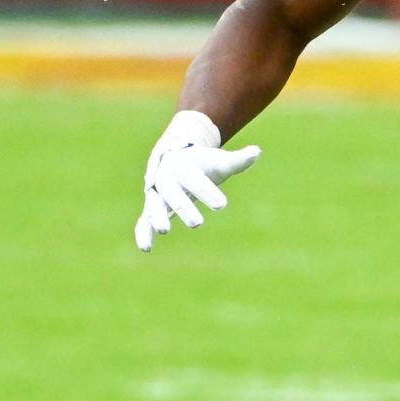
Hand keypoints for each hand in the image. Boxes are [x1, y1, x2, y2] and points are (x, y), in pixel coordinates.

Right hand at [134, 110, 260, 251]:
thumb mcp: (218, 161)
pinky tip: (146, 248)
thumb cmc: (202, 163)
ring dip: (157, 217)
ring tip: (164, 230)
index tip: (222, 206)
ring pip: (154, 205)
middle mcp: (167, 180)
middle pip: (174, 195)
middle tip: (197, 224)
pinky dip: (142, 232)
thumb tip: (257, 152)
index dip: (208, 193)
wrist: (173, 157)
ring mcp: (157, 194)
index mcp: (184, 168)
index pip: (197, 181)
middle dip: (184, 208)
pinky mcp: (151, 207)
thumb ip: (237, 160)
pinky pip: (143, 220)